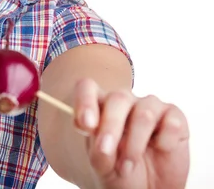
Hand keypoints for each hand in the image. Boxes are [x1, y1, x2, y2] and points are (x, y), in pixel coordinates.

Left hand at [73, 79, 189, 188]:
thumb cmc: (120, 173)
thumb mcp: (102, 167)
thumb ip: (98, 153)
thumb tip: (105, 146)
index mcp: (100, 106)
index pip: (87, 87)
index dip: (85, 101)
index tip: (86, 125)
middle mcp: (125, 101)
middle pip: (117, 98)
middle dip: (111, 127)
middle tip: (106, 152)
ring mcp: (150, 107)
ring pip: (144, 113)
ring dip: (134, 144)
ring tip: (127, 166)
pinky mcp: (174, 118)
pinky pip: (171, 122)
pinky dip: (164, 142)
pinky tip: (160, 150)